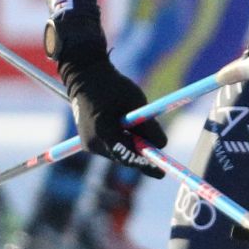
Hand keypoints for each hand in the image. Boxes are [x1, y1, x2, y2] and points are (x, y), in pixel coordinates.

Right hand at [45, 11, 162, 167]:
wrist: (86, 75)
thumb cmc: (112, 86)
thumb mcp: (136, 104)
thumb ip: (148, 126)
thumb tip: (162, 145)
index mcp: (103, 133)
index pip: (128, 156)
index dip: (146, 165)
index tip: (160, 174)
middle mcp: (92, 143)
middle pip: (123, 157)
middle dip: (141, 154)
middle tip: (159, 152)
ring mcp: (88, 143)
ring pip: (118, 152)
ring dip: (133, 146)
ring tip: (140, 127)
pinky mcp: (89, 140)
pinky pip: (111, 146)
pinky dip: (124, 141)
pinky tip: (128, 126)